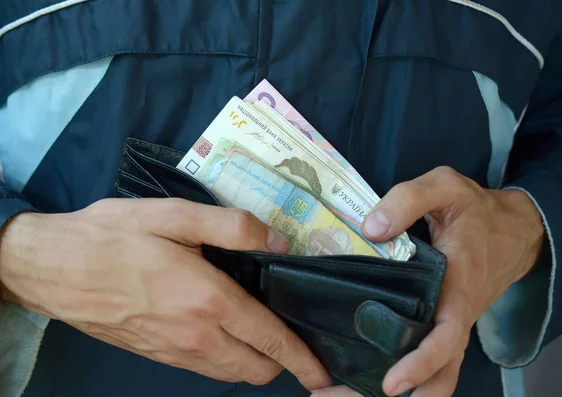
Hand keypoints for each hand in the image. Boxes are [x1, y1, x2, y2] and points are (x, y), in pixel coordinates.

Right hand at [0, 198, 331, 389]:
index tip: (323, 371)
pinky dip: (225, 358)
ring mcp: (173, 352)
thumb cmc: (113, 236)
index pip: (270, 339)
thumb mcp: (174, 215)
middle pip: (256, 369)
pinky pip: (204, 368)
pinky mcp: (155, 355)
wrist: (53, 267)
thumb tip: (277, 240)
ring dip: (253, 361)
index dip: (302, 358)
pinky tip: (221, 328)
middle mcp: (195, 337)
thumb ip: (232, 227)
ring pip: (231, 374)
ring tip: (260, 330)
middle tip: (290, 332)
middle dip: (282, 360)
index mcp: (207, 301)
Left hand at [311, 166, 544, 396]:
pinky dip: (399, 373)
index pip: (445, 338)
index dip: (421, 364)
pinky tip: (356, 372)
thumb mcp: (446, 188)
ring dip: (388, 390)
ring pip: (430, 375)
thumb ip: (408, 199)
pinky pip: (423, 358)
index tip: (391, 385)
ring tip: (336, 393)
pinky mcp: (439, 323)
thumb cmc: (477, 211)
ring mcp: (447, 325)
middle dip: (394, 395)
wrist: (512, 229)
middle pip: (436, 376)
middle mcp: (454, 317)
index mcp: (458, 289)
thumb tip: (370, 228)